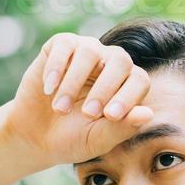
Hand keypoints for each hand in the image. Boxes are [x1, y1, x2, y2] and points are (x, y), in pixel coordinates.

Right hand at [5, 32, 155, 167]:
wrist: (36, 136)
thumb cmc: (73, 139)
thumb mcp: (98, 139)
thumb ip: (122, 127)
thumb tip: (148, 114)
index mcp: (126, 85)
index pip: (139, 81)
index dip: (128, 96)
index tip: (110, 116)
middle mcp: (109, 63)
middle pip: (120, 60)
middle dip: (105, 88)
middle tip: (89, 114)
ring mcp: (86, 51)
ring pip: (90, 52)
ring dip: (75, 83)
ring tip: (61, 109)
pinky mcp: (60, 46)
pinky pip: (64, 45)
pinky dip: (56, 68)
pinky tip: (49, 89)